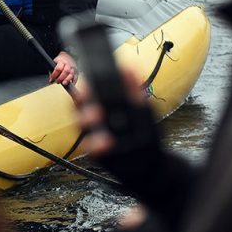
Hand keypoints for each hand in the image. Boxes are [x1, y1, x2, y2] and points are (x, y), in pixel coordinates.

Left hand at [49, 51, 76, 86]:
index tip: (51, 79)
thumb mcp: (54, 63)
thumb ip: (52, 71)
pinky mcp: (76, 72)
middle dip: (61, 78)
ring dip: (67, 80)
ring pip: (71, 75)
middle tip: (57, 82)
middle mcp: (68, 64)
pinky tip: (70, 84)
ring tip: (63, 83)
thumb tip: (51, 80)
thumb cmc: (59, 61)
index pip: (58, 68)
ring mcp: (73, 68)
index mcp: (61, 61)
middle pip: (66, 71)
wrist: (67, 57)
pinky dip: (73, 82)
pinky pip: (75, 78)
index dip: (54, 75)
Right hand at [76, 67, 165, 199]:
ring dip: (86, 121)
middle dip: (82, 102)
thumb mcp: (144, 109)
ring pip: (81, 126)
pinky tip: (107, 142)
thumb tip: (130, 66)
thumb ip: (134, 90)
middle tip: (91, 98)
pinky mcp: (97, 153)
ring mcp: (94, 136)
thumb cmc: (144, 134)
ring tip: (98, 118)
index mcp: (105, 105)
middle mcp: (95, 119)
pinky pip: (90, 148)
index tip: (92, 82)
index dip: (88, 84)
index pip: (90, 90)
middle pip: (80, 106)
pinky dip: (97, 145)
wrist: (151, 164)